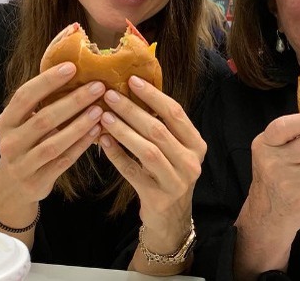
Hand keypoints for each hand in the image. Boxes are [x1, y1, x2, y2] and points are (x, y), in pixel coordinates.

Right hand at [0, 62, 104, 219]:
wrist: (12, 188)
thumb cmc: (25, 145)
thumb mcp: (22, 124)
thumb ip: (40, 104)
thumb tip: (73, 71)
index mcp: (5, 121)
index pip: (24, 96)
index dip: (47, 81)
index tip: (72, 66)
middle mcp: (9, 142)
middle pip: (43, 118)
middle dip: (73, 101)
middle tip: (97, 87)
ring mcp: (22, 164)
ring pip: (54, 143)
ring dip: (79, 125)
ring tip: (100, 109)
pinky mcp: (36, 181)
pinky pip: (63, 161)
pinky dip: (80, 146)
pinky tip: (97, 132)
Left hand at [97, 75, 205, 254]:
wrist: (170, 219)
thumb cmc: (168, 175)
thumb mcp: (175, 151)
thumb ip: (162, 126)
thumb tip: (132, 91)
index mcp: (197, 145)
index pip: (175, 113)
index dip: (153, 95)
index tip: (132, 80)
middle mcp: (191, 162)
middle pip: (159, 130)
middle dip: (132, 110)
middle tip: (110, 95)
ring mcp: (176, 182)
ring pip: (147, 150)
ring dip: (123, 131)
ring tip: (103, 116)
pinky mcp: (158, 198)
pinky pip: (133, 172)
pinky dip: (116, 155)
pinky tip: (102, 141)